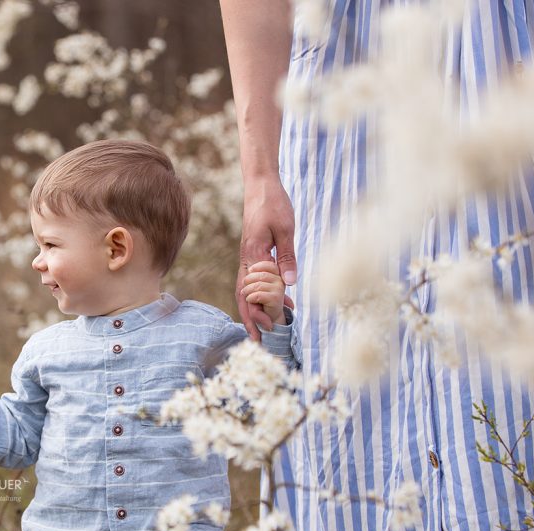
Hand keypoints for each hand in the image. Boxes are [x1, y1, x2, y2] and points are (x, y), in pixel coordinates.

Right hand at [237, 174, 296, 339]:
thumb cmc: (273, 204)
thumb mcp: (285, 229)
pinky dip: (263, 293)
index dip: (258, 311)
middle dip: (251, 319)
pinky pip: (255, 279)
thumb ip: (287, 257)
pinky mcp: (253, 253)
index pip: (252, 291)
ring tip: (269, 327)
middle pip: (243, 296)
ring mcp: (248, 257)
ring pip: (247, 290)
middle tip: (259, 340)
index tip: (268, 327)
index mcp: (253, 255)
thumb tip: (289, 284)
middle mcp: (247, 260)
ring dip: (256, 309)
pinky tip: (281, 300)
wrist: (261, 186)